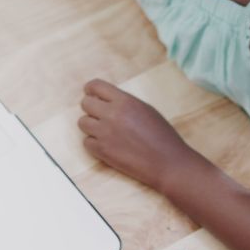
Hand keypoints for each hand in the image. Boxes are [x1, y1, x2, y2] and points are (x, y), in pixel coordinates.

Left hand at [78, 78, 195, 194]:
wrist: (167, 163)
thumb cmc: (162, 135)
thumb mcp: (146, 109)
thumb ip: (124, 103)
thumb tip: (106, 101)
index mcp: (124, 101)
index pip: (96, 86)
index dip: (91, 89)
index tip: (91, 93)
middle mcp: (111, 114)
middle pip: (85, 103)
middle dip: (91, 108)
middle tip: (100, 115)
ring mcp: (104, 133)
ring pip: (82, 122)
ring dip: (91, 125)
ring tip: (104, 131)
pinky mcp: (102, 151)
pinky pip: (86, 142)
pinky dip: (94, 143)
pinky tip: (107, 145)